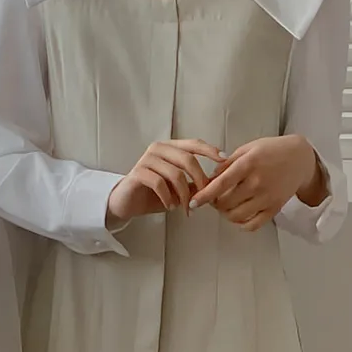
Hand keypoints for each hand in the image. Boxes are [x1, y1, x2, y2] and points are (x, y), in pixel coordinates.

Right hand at [107, 139, 224, 225]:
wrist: (126, 203)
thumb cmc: (153, 194)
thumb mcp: (178, 189)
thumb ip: (194, 184)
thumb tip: (215, 184)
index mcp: (169, 148)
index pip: (193, 144)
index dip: (210, 151)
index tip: (224, 160)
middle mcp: (158, 149)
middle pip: (188, 159)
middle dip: (199, 180)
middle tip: (204, 197)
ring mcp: (147, 159)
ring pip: (175, 174)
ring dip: (184, 195)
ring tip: (185, 208)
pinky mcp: (138, 173)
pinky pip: (159, 183)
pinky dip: (168, 197)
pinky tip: (170, 206)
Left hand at [188, 135, 322, 231]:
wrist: (300, 159)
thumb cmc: (272, 150)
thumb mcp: (248, 149)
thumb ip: (228, 163)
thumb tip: (210, 178)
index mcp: (248, 164)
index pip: (220, 184)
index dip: (204, 195)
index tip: (193, 202)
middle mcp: (257, 183)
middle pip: (226, 203)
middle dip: (214, 203)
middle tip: (213, 198)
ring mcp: (266, 198)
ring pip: (236, 216)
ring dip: (226, 214)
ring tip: (226, 205)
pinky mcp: (274, 209)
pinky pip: (252, 224)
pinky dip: (241, 224)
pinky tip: (238, 215)